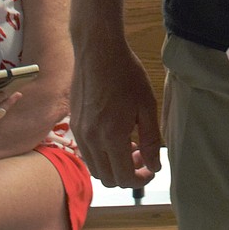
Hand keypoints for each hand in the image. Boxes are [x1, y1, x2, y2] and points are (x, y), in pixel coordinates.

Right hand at [70, 41, 161, 187]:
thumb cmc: (126, 73)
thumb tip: (155, 166)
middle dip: (127, 174)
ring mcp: (79, 132)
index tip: (152, 169)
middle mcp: (90, 139)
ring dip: (113, 166)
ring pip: (95, 168)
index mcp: (111, 137)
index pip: (124, 178)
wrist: (98, 50)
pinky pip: (86, 152)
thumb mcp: (146, 106)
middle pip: (107, 178)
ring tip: (130, 144)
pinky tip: (115, 135)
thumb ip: (151, 141)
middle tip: (143, 156)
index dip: (141, 179)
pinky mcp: (73, 123)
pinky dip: (101, 154)